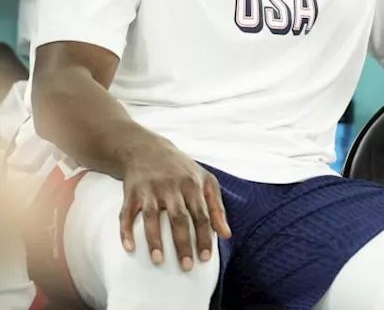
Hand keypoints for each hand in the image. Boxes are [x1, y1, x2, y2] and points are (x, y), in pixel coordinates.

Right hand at [120, 141, 229, 270]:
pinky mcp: (131, 192)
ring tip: (159, 261)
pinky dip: (126, 230)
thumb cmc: (182, 170)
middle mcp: (171, 187)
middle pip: (179, 218)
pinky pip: (126, 214)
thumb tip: (226, 234)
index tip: (206, 257)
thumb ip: (217, 207)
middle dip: (183, 243)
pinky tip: (129, 247)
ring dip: (155, 240)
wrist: (147, 149)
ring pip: (152, 217)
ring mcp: (150, 190)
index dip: (205, 236)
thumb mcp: (205, 181)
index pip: (201, 215)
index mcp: (192, 185)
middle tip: (186, 266)